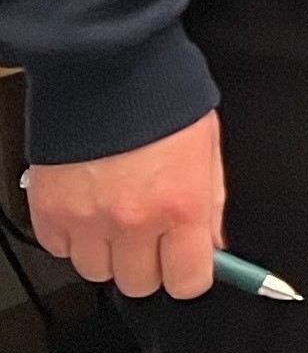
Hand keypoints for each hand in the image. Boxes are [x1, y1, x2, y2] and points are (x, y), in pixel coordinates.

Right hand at [24, 110, 226, 299]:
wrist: (108, 67)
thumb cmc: (162, 100)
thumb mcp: (208, 149)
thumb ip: (211, 204)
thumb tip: (213, 245)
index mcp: (181, 205)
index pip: (189, 281)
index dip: (191, 275)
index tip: (189, 265)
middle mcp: (133, 221)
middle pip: (140, 284)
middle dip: (150, 265)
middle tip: (152, 237)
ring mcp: (87, 220)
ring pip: (97, 272)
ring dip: (109, 254)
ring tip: (116, 218)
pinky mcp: (49, 211)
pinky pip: (60, 250)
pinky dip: (73, 237)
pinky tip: (88, 208)